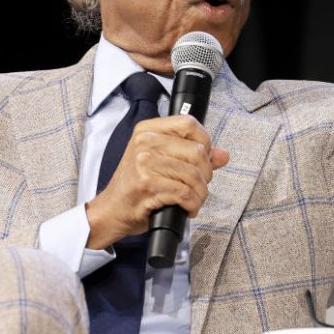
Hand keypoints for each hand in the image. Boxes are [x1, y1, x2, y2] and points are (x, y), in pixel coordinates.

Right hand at [85, 114, 229, 249]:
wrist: (111, 210)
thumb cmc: (135, 187)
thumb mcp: (160, 163)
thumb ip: (193, 156)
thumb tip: (222, 154)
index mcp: (148, 130)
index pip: (189, 123)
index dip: (205, 142)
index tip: (204, 158)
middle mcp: (145, 142)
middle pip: (196, 151)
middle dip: (206, 174)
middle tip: (199, 186)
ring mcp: (144, 163)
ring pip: (193, 175)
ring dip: (200, 194)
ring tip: (194, 200)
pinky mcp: (147, 184)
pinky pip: (185, 193)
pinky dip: (192, 204)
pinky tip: (187, 208)